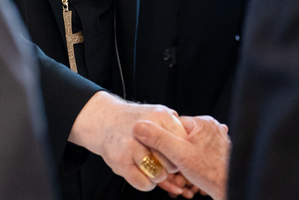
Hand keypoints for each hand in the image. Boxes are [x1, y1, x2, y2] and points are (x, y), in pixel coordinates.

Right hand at [69, 91, 187, 190]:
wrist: (104, 120)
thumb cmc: (134, 121)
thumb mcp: (157, 114)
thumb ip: (174, 126)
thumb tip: (194, 141)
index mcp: (159, 116)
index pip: (182, 141)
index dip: (183, 152)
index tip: (179, 156)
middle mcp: (145, 129)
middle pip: (172, 160)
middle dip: (171, 167)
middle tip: (166, 163)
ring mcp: (132, 146)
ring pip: (159, 174)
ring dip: (159, 176)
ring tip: (155, 168)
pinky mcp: (121, 160)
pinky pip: (144, 183)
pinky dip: (148, 184)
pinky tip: (145, 175)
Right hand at [134, 115, 229, 199]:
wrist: (230, 188)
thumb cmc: (210, 172)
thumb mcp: (179, 154)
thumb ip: (159, 139)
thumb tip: (140, 126)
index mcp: (202, 122)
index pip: (173, 126)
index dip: (165, 142)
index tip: (164, 155)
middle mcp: (211, 127)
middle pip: (181, 137)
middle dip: (175, 153)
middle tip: (176, 168)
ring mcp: (215, 139)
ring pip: (189, 147)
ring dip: (184, 161)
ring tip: (186, 173)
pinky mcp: (217, 151)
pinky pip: (199, 154)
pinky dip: (194, 164)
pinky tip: (194, 173)